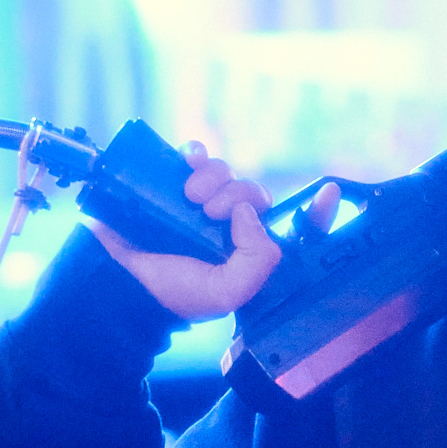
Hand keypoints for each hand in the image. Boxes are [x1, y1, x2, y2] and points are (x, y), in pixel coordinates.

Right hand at [87, 142, 340, 320]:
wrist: (117, 282)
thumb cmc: (171, 295)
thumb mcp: (226, 292)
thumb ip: (255, 261)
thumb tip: (248, 213)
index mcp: (248, 255)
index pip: (292, 230)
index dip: (316, 212)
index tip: (329, 193)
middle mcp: (228, 228)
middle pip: (255, 193)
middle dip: (238, 194)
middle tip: (211, 212)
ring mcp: (199, 205)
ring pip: (226, 172)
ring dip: (214, 176)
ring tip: (190, 196)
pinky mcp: (172, 185)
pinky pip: (195, 155)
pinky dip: (194, 152)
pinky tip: (185, 162)